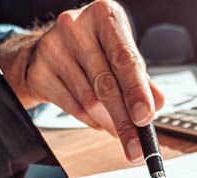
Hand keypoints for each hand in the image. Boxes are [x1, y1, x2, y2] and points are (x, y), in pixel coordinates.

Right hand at [0, 0, 164, 162]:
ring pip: (88, 99)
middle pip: (105, 83)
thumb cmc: (92, 47)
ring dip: (108, 122)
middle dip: (124, 119)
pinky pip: (71, 106)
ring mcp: (53, 47)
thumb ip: (141, 77)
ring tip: (120, 132)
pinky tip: (100, 122)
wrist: (48, 49)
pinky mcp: (39, 70)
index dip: (137, 90)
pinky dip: (90, 120)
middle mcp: (76, 26)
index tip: (145, 116)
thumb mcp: (119, 53)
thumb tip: (157, 104)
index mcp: (103, 15)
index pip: (125, 57)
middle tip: (136, 143)